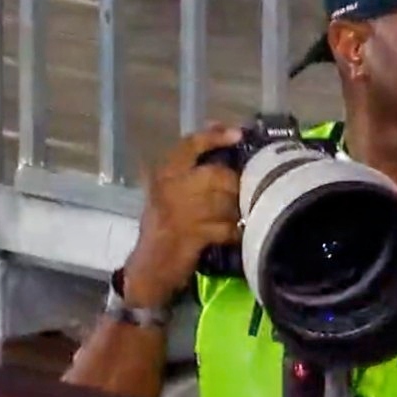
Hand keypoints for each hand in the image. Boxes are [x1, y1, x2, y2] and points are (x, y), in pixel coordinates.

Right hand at [123, 123, 242, 306]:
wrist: (149, 268)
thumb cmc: (164, 226)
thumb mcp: (170, 192)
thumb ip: (192, 165)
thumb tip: (220, 128)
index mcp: (164, 174)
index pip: (190, 145)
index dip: (215, 137)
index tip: (238, 133)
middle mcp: (169, 188)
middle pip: (217, 175)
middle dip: (236, 184)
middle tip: (248, 190)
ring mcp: (180, 212)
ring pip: (225, 202)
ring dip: (239, 209)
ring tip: (243, 213)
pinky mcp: (192, 235)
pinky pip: (225, 227)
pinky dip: (235, 231)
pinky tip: (237, 233)